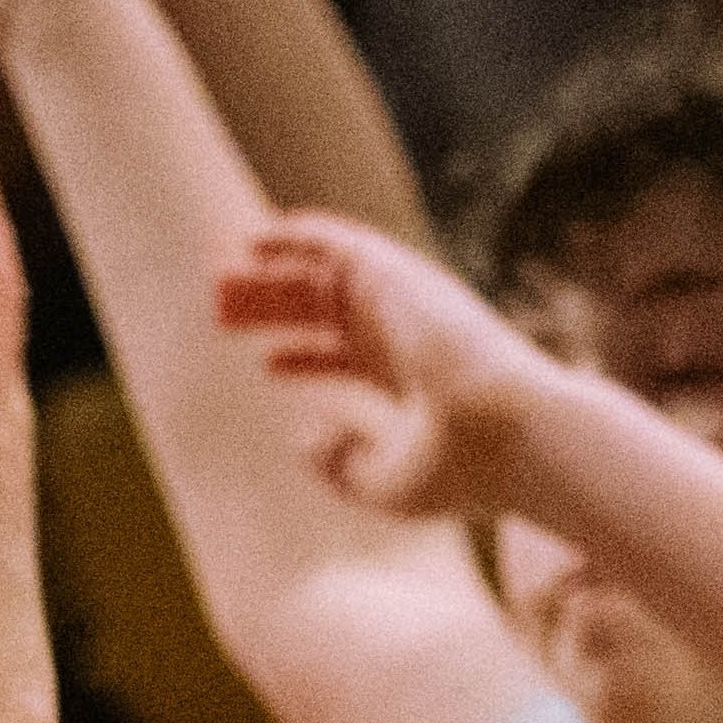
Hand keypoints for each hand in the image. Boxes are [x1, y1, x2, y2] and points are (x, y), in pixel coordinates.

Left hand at [216, 209, 563, 525]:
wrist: (502, 431)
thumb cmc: (456, 469)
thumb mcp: (385, 487)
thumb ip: (339, 470)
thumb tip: (302, 439)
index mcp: (414, 383)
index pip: (354, 360)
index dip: (307, 359)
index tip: (267, 363)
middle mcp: (410, 336)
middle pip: (331, 313)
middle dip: (280, 308)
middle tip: (227, 310)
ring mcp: (406, 303)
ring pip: (327, 276)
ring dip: (275, 272)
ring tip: (221, 276)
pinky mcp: (398, 275)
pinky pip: (340, 242)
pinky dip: (299, 235)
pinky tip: (257, 241)